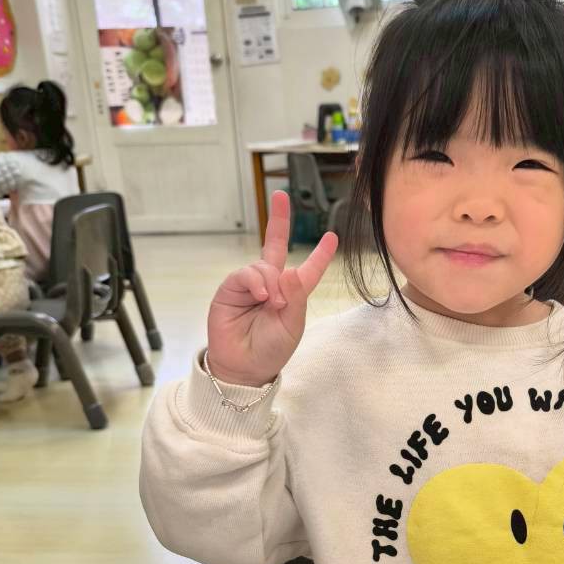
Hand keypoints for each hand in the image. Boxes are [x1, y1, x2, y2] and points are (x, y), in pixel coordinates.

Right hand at [206, 191, 337, 385]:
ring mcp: (250, 285)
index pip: (309, 270)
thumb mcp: (292, 325)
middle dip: (278, 220)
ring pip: (263, 265)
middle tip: (281, 196)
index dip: (320, 255)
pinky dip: (256, 282)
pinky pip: (245, 274)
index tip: (332, 238)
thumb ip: (295, 296)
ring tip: (271, 303)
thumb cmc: (271, 349)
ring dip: (270, 281)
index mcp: (292, 295)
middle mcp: (271, 285)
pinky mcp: (231, 289)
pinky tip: (261, 296)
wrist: (244, 367)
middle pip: (274, 245)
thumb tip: (289, 270)